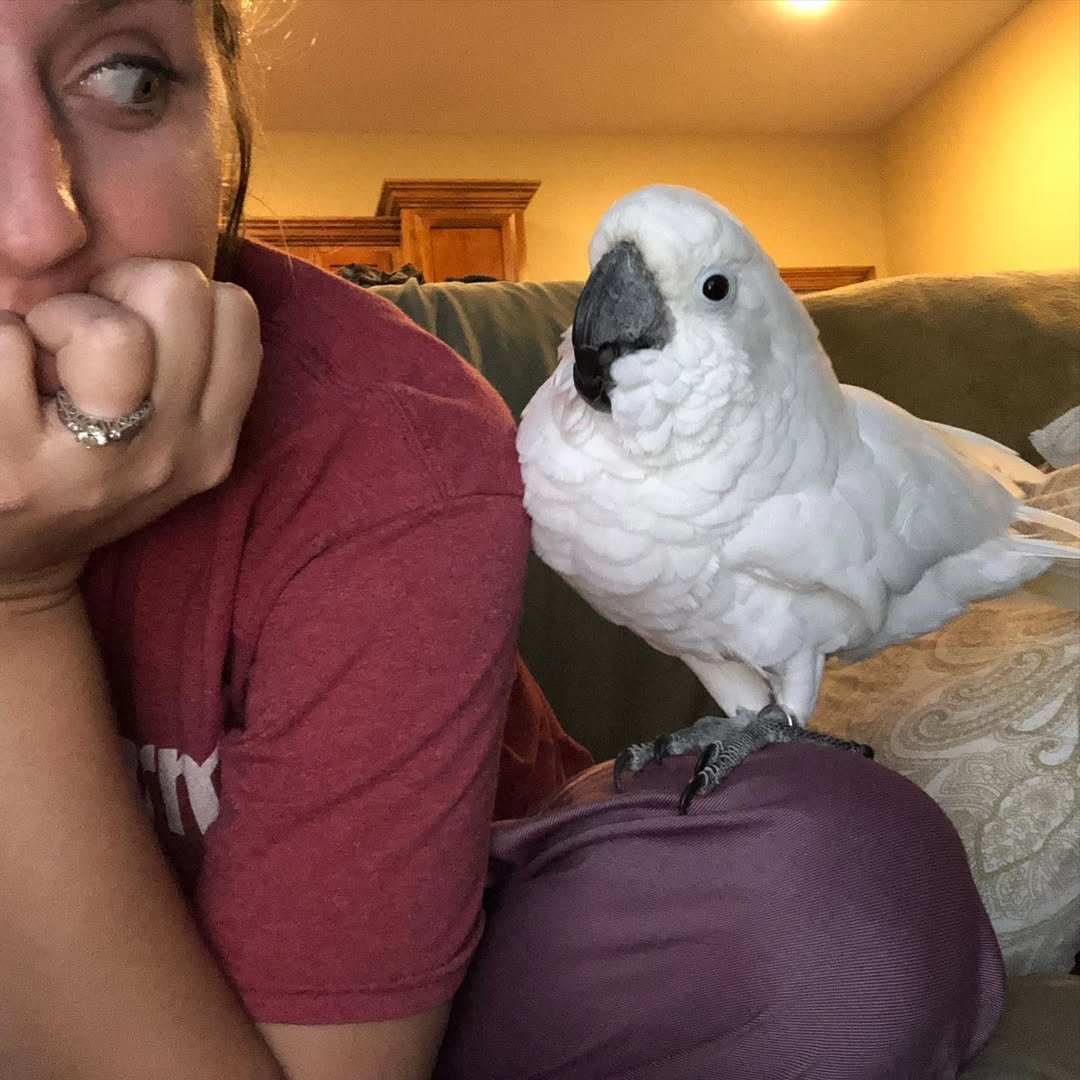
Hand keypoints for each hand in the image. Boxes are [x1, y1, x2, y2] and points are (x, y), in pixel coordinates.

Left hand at [0, 258, 260, 608]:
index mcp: (213, 442)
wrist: (11, 566)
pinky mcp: (12, 472)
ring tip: (38, 359)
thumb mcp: (165, 442)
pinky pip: (5, 344)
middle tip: (79, 340)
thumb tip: (164, 278)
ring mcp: (93, 471)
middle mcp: (169, 458)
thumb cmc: (82, 476)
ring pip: (108, 331)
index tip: (138, 332)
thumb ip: (187, 371)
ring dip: (56, 318)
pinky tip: (3, 388)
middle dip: (116, 292)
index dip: (173, 297)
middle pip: (176, 293)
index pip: (233, 309)